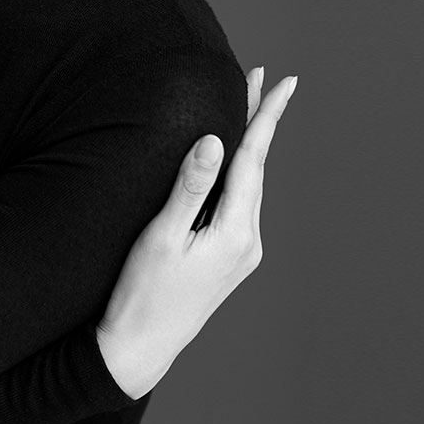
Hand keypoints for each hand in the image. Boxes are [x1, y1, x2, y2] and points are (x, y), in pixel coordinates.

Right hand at [95, 67, 296, 398]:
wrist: (140, 345)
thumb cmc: (142, 289)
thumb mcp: (161, 234)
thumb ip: (190, 186)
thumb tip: (214, 141)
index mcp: (236, 232)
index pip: (255, 159)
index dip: (266, 116)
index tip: (283, 82)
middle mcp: (248, 241)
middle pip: (257, 167)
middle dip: (257, 121)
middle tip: (259, 78)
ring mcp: (242, 252)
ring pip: (249, 185)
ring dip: (248, 146)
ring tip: (244, 108)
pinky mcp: (229, 258)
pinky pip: (239, 202)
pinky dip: (237, 172)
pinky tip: (228, 161)